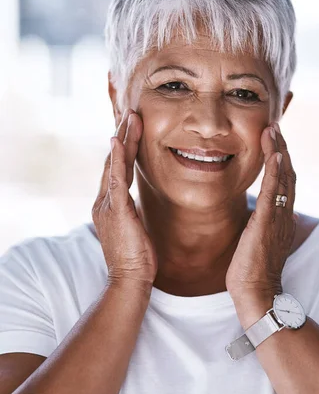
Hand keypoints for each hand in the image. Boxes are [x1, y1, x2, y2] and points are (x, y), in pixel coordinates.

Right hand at [92, 109, 157, 290]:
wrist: (130, 280)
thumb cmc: (137, 258)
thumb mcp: (135, 228)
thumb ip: (133, 211)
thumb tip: (139, 202)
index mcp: (110, 205)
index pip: (116, 169)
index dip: (124, 147)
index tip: (133, 128)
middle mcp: (104, 201)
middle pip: (113, 161)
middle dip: (123, 135)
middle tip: (132, 113)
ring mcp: (107, 205)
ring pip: (114, 164)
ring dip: (123, 139)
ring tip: (131, 117)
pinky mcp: (115, 211)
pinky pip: (115, 179)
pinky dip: (117, 158)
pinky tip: (118, 140)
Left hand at [225, 122, 297, 309]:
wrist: (256, 293)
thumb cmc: (253, 270)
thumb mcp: (259, 241)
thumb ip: (266, 224)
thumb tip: (281, 216)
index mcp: (281, 217)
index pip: (284, 181)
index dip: (280, 158)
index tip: (272, 139)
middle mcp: (284, 214)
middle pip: (287, 173)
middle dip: (280, 147)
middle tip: (274, 125)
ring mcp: (277, 218)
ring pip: (283, 177)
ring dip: (278, 151)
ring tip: (272, 129)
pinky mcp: (266, 223)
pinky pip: (273, 192)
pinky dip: (276, 171)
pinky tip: (274, 154)